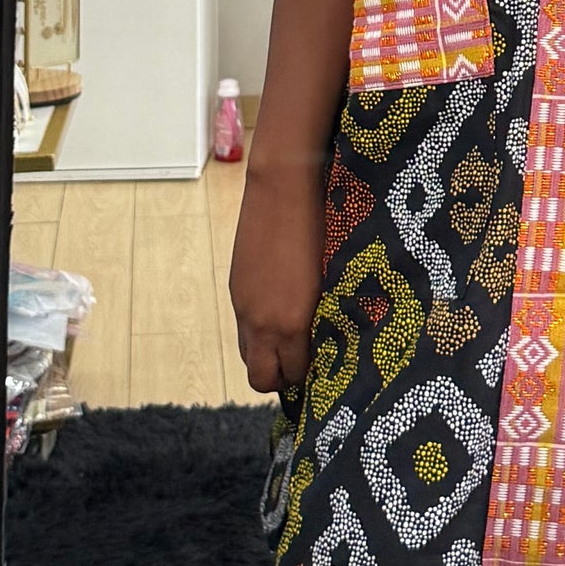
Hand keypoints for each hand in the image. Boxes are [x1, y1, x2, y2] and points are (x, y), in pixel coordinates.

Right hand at [230, 162, 324, 395]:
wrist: (283, 187)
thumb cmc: (321, 227)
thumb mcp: (329, 280)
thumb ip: (321, 316)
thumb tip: (325, 339)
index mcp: (291, 322)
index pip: (293, 374)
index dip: (307, 378)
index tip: (322, 369)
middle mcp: (261, 322)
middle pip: (260, 378)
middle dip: (279, 378)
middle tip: (302, 363)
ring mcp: (243, 306)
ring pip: (247, 354)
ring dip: (265, 355)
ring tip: (290, 339)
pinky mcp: (235, 288)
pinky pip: (243, 327)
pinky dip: (257, 330)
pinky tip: (277, 310)